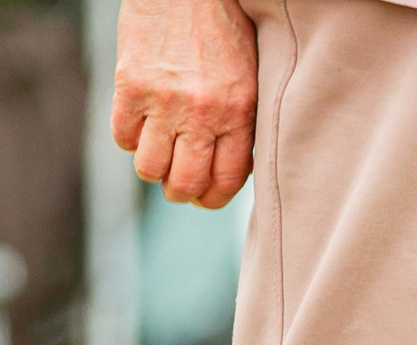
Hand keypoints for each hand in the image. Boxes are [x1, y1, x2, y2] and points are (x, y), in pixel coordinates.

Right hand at [112, 0, 257, 209]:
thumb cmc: (224, 31)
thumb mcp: (249, 80)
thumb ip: (241, 123)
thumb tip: (231, 170)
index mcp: (239, 113)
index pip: (227, 180)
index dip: (213, 198)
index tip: (206, 196)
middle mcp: (203, 113)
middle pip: (187, 183)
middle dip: (181, 193)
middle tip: (177, 184)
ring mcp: (164, 100)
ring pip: (151, 168)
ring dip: (153, 170)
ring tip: (158, 157)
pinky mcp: (130, 85)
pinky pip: (123, 137)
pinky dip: (129, 140)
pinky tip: (140, 126)